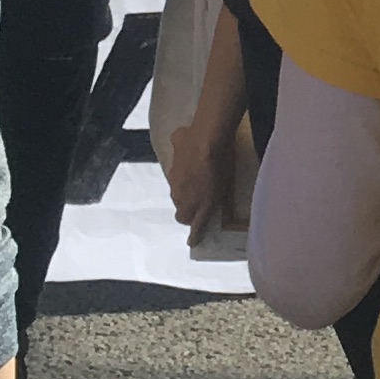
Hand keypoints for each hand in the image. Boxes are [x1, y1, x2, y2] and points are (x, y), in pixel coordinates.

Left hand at [167, 118, 231, 243]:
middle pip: (179, 203)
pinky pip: (198, 226)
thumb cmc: (195, 138)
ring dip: (192, 214)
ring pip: (186, 214)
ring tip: (201, 215)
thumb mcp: (182, 138)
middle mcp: (176, 190)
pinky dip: (195, 235)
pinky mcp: (203, 208)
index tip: (189, 194)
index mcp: (173, 177)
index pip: (176, 192)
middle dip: (186, 204)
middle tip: (198, 202)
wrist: (206, 142)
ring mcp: (189, 201)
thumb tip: (178, 136)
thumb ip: (179, 142)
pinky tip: (193, 242)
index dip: (183, 194)